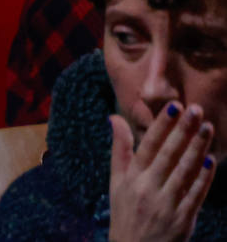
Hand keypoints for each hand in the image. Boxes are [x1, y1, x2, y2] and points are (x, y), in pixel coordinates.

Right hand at [109, 104, 216, 241]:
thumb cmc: (124, 212)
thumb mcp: (116, 181)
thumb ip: (119, 149)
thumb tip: (114, 118)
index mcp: (131, 177)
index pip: (148, 145)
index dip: (162, 125)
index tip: (174, 106)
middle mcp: (148, 188)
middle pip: (169, 154)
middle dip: (183, 131)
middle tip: (196, 110)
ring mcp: (167, 204)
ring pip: (185, 171)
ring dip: (197, 148)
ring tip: (207, 128)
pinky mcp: (183, 219)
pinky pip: (196, 194)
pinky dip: (204, 177)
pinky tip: (211, 160)